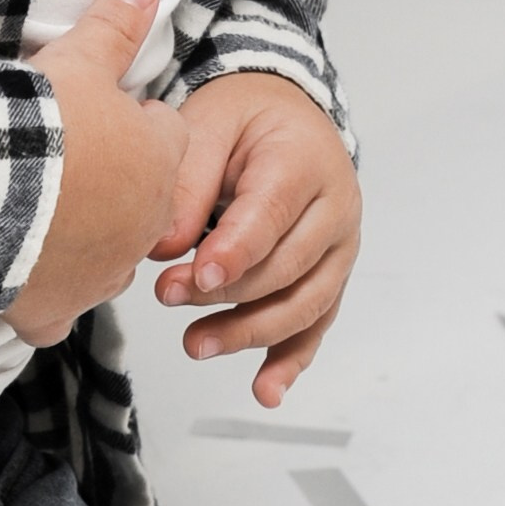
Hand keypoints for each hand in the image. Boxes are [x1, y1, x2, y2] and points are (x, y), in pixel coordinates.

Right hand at [7, 0, 187, 347]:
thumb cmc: (35, 127)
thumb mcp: (79, 60)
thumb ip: (115, 26)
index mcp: (156, 165)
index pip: (166, 139)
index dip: (134, 124)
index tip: (98, 117)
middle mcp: (140, 228)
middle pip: (140, 205)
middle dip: (113, 188)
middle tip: (65, 163)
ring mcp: (99, 275)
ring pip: (106, 260)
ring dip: (81, 239)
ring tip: (36, 211)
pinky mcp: (53, 309)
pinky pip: (55, 310)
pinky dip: (40, 295)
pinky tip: (17, 272)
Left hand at [149, 71, 360, 403]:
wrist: (289, 115)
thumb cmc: (245, 119)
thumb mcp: (208, 123)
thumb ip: (187, 182)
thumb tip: (164, 248)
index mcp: (305, 162)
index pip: (273, 216)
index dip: (234, 252)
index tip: (196, 277)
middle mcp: (336, 209)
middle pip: (288, 267)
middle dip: (227, 293)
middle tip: (168, 296)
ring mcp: (340, 249)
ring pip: (304, 304)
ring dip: (249, 333)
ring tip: (194, 345)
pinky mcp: (331, 277)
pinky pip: (316, 325)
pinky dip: (290, 360)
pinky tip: (266, 391)